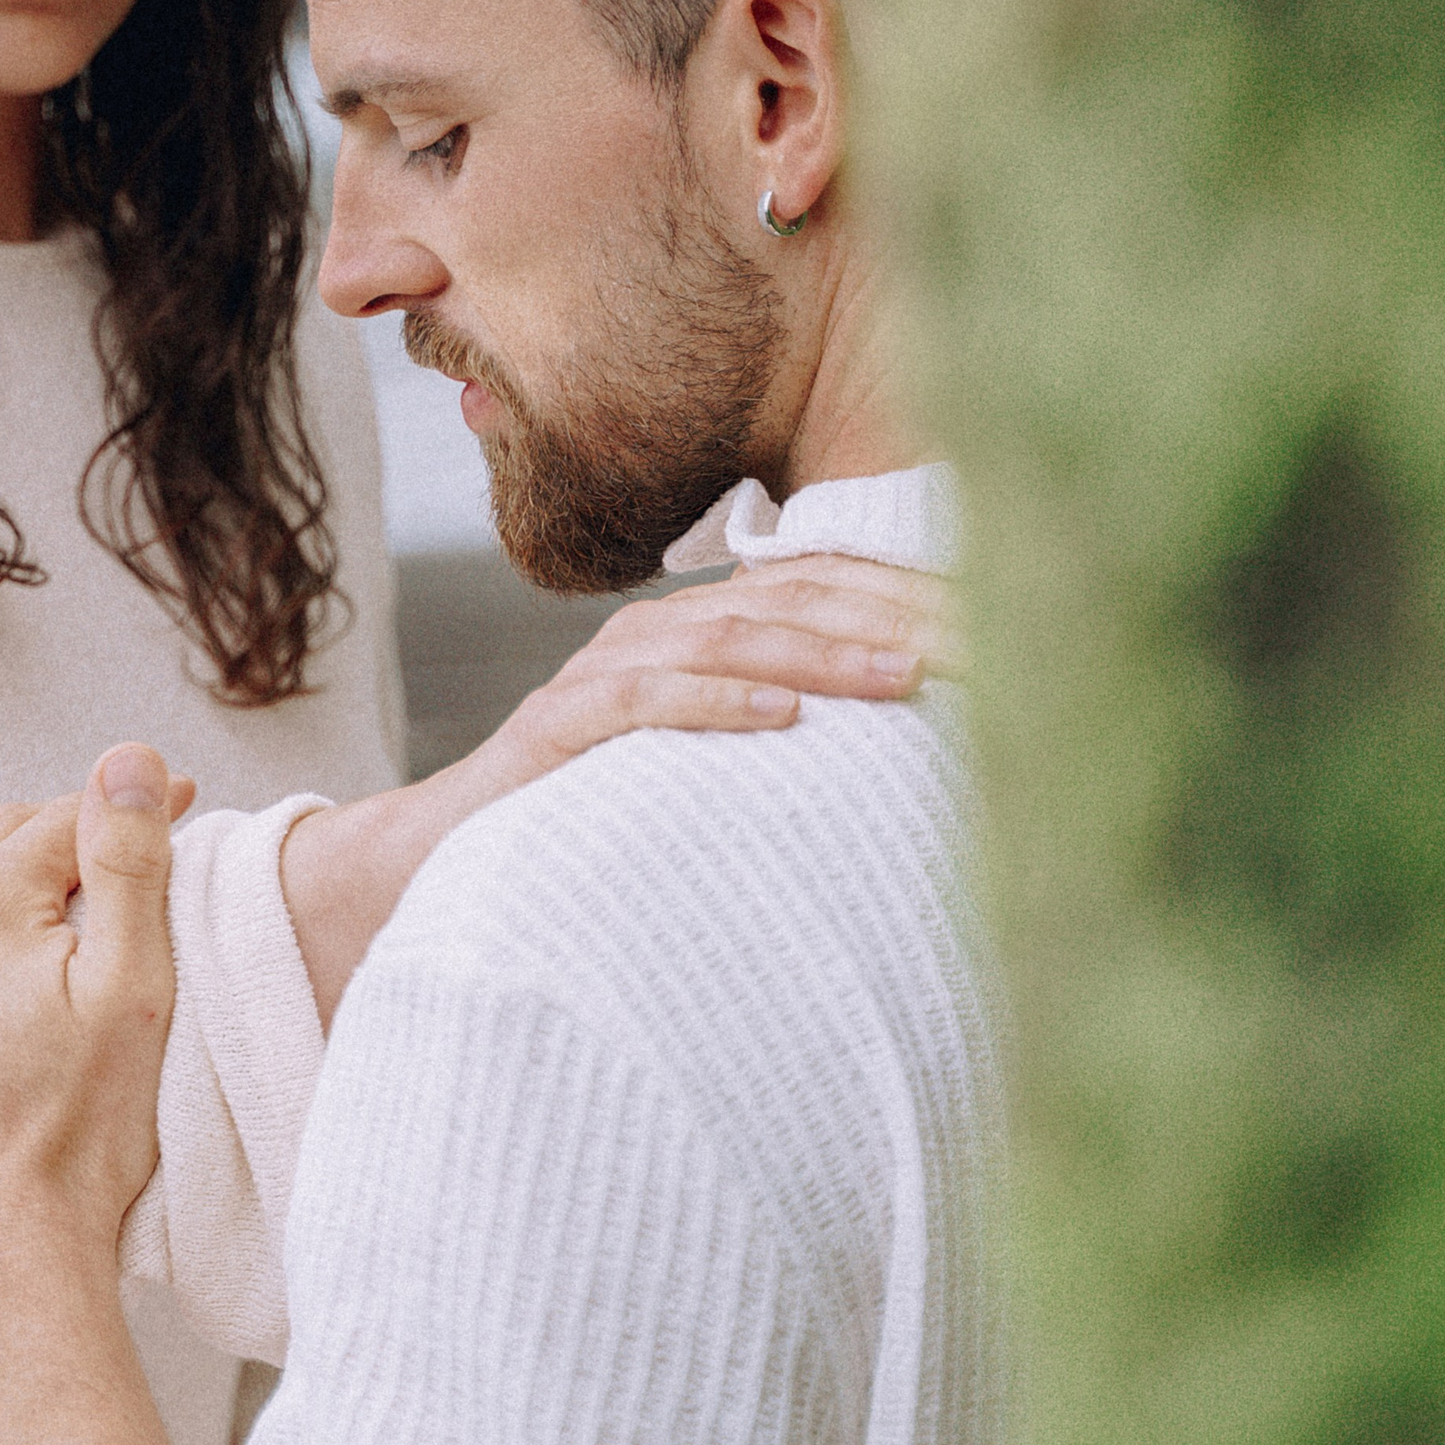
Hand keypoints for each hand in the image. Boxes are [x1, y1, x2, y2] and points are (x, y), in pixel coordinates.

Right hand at [472, 552, 959, 795]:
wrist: (451, 856)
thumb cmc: (597, 817)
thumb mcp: (703, 765)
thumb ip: (779, 734)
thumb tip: (903, 737)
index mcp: (695, 631)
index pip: (815, 588)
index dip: (902, 598)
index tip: (994, 626)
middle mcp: (650, 634)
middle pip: (783, 600)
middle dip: (884, 619)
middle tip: (974, 649)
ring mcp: (599, 675)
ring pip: (722, 638)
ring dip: (817, 655)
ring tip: (896, 675)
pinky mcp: (556, 727)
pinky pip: (641, 703)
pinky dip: (715, 704)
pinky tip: (780, 720)